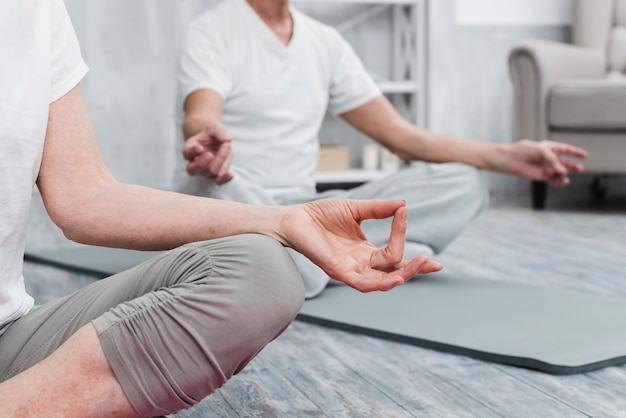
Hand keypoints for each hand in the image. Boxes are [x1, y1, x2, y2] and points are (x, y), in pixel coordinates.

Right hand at [182, 124, 233, 184]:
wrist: (219, 141)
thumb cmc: (213, 135)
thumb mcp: (215, 128)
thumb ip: (219, 131)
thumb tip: (227, 140)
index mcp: (190, 149)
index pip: (187, 152)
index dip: (192, 151)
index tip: (200, 148)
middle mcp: (194, 162)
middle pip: (192, 169)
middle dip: (201, 163)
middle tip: (209, 155)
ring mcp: (204, 170)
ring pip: (209, 171)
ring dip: (220, 159)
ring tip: (227, 145)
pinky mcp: (215, 174)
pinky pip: (218, 181)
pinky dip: (224, 179)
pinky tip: (230, 174)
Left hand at [278, 199, 442, 291]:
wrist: (294, 218)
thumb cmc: (320, 216)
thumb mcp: (355, 209)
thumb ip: (379, 209)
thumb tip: (403, 204)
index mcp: (365, 253)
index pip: (394, 255)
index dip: (405, 240)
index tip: (404, 212)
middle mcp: (360, 265)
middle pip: (393, 274)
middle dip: (414, 269)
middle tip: (432, 262)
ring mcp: (350, 271)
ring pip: (383, 282)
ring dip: (403, 276)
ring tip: (421, 265)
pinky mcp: (338, 272)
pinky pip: (362, 284)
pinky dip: (381, 283)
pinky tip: (396, 277)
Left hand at [504, 139, 587, 185]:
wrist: (509, 160)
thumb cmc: (521, 151)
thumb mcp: (541, 150)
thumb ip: (553, 159)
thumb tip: (562, 170)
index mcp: (549, 148)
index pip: (565, 149)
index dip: (575, 152)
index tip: (585, 155)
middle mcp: (548, 158)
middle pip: (564, 162)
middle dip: (573, 165)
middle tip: (580, 169)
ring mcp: (545, 167)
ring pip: (559, 172)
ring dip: (565, 174)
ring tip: (567, 177)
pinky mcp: (541, 176)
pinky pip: (553, 179)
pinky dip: (559, 181)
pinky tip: (563, 181)